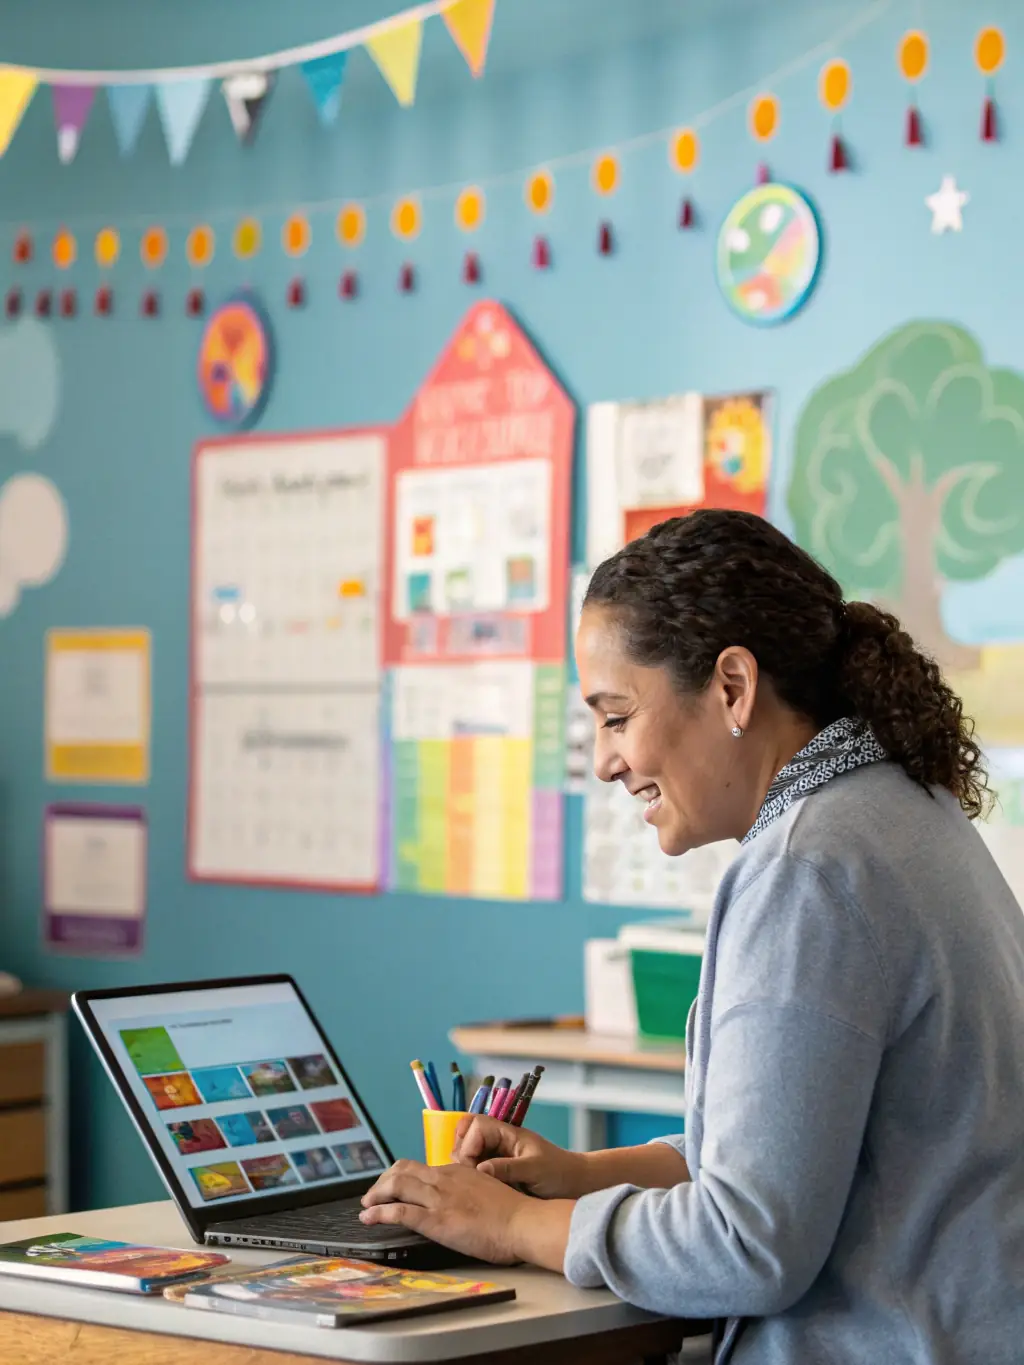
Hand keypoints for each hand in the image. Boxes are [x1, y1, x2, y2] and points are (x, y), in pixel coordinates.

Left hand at [359, 1159, 529, 1263]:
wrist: (522, 1222)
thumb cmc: (512, 1212)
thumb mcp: (488, 1189)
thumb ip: (469, 1188)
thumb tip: (460, 1196)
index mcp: (456, 1171)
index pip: (419, 1167)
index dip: (399, 1176)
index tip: (391, 1186)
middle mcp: (443, 1179)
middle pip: (401, 1171)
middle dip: (382, 1182)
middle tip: (373, 1196)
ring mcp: (438, 1198)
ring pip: (396, 1186)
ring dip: (375, 1196)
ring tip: (366, 1207)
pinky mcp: (436, 1220)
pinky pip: (400, 1212)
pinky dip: (379, 1213)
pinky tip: (369, 1218)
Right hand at [453, 1116, 585, 1198]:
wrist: (576, 1185)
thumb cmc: (560, 1173)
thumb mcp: (535, 1170)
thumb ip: (508, 1168)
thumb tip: (481, 1169)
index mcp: (508, 1133)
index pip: (476, 1126)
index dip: (469, 1144)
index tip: (472, 1168)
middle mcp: (499, 1140)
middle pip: (466, 1135)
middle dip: (462, 1153)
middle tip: (467, 1176)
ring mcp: (497, 1154)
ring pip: (468, 1151)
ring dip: (464, 1165)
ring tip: (472, 1184)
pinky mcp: (496, 1170)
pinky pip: (475, 1167)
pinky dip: (470, 1175)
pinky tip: (476, 1191)